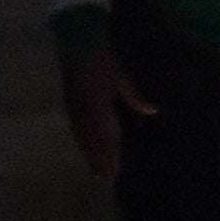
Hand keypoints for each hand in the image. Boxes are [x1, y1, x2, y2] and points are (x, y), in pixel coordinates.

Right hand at [59, 35, 151, 183]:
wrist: (76, 41)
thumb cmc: (101, 58)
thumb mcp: (120, 76)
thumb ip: (134, 97)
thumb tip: (152, 111)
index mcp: (96, 105)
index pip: (104, 137)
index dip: (109, 156)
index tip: (115, 171)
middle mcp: (82, 110)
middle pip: (90, 142)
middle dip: (97, 161)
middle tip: (104, 179)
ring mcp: (72, 107)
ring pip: (80, 138)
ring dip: (88, 155)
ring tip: (95, 171)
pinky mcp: (68, 103)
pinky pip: (75, 129)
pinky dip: (81, 143)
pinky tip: (85, 148)